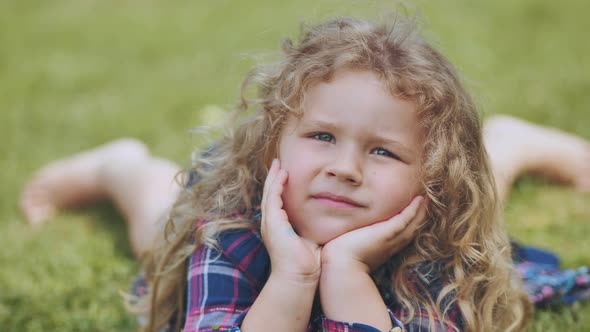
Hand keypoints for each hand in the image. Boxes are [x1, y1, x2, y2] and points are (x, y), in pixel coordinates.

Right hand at [261, 159, 321, 282]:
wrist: (299, 278)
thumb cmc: (308, 265)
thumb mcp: (310, 241)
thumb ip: (314, 230)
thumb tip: (327, 224)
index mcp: (278, 228)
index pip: (277, 202)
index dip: (280, 187)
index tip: (285, 174)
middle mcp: (270, 224)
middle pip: (269, 194)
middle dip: (274, 178)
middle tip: (278, 163)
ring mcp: (270, 223)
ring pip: (269, 193)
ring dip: (274, 177)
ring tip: (278, 163)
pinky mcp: (273, 222)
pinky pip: (273, 197)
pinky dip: (277, 184)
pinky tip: (283, 174)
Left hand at [321, 195, 425, 272]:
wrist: (341, 267)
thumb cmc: (340, 259)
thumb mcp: (349, 245)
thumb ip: (350, 237)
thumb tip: (341, 232)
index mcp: (383, 248)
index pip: (400, 233)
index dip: (408, 223)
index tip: (413, 213)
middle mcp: (391, 244)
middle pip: (411, 229)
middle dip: (419, 217)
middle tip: (426, 203)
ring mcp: (392, 239)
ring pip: (412, 223)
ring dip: (420, 211)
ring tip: (425, 198)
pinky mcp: (388, 233)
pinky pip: (406, 218)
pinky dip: (415, 209)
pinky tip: (420, 199)